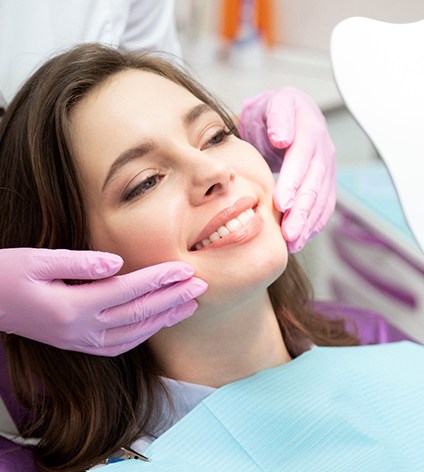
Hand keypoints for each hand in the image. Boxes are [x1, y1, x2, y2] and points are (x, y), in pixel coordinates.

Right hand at [0, 248, 206, 355]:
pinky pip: (120, 345)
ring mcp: (80, 341)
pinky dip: (145, 334)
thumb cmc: (7, 275)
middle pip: (139, 313)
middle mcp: (80, 329)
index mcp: (71, 306)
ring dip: (165, 318)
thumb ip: (80, 261)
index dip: (161, 279)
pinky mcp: (79, 345)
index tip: (186, 269)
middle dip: (173, 299)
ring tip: (191, 304)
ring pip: (134, 333)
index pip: (129, 291)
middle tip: (202, 286)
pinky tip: (159, 323)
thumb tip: (118, 263)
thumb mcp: (37, 260)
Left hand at [239, 87, 335, 252]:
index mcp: (310, 130)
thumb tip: (283, 139)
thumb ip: (279, 118)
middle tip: (288, 233)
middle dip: (302, 211)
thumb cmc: (273, 112)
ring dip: (308, 224)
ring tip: (293, 243)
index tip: (282, 203)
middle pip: (315, 184)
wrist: (285, 116)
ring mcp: (327, 168)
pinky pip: (323, 207)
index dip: (293, 182)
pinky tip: (300, 240)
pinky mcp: (325, 183)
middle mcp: (323, 151)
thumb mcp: (273, 104)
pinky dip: (313, 225)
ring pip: (321, 200)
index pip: (303, 159)